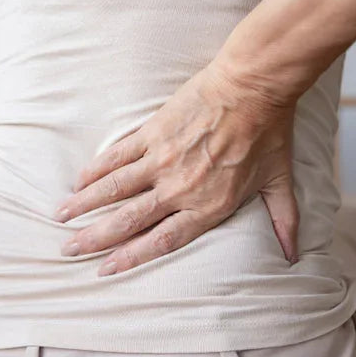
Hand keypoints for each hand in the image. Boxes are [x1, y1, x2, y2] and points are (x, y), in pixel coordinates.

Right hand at [53, 58, 300, 276]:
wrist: (254, 85)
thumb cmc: (269, 134)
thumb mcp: (280, 183)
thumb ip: (283, 222)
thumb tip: (295, 257)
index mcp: (207, 205)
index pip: (161, 240)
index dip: (131, 257)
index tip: (105, 271)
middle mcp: (179, 187)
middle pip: (128, 220)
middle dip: (94, 239)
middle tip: (68, 251)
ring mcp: (162, 159)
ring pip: (114, 188)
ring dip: (84, 205)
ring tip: (61, 218)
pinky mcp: (153, 132)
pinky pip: (117, 155)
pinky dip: (96, 169)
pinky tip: (78, 181)